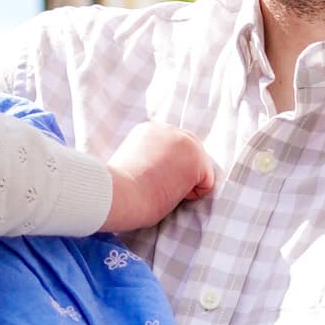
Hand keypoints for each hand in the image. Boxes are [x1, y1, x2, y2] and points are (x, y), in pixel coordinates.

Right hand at [101, 124, 215, 237]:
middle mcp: (168, 129)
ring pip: (200, 169)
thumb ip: (151, 160)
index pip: (174, 150)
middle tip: (156, 186)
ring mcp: (184, 141)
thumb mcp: (133, 166)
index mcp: (149, 130)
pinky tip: (169, 192)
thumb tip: (168, 171)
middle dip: (181, 175)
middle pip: (193, 154)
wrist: (117, 195)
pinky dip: (192, 195)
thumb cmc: (120, 191)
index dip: (167, 170)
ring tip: (159, 188)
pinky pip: (207, 184)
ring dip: (184, 185)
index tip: (147, 180)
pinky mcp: (197, 158)